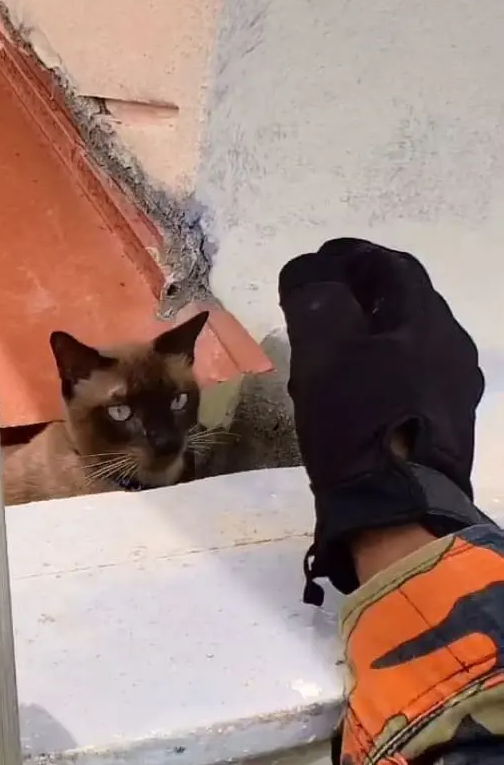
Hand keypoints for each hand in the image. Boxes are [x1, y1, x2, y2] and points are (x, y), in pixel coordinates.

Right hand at [277, 238, 487, 598]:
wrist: (398, 507)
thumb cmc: (358, 421)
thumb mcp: (324, 352)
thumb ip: (316, 300)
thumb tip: (309, 268)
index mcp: (425, 318)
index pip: (390, 266)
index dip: (350, 257)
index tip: (318, 261)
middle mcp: (451, 346)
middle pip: (403, 305)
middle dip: (359, 299)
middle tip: (318, 309)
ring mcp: (454, 389)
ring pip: (407, 346)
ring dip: (369, 341)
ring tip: (329, 358)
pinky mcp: (446, 428)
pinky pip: (411, 384)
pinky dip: (380, 376)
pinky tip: (355, 398)